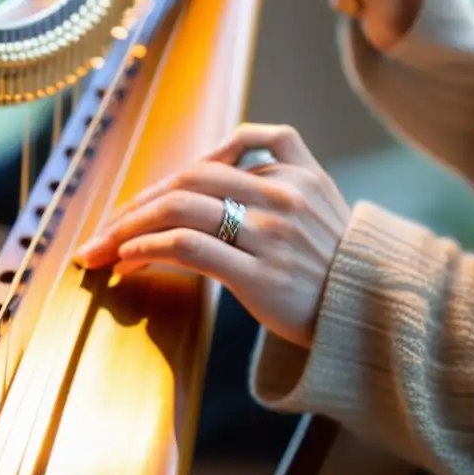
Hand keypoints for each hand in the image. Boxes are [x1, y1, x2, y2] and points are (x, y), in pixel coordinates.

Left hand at [74, 124, 351, 348]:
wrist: (369, 314)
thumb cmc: (330, 261)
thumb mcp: (318, 194)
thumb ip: (276, 161)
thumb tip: (210, 159)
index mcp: (293, 171)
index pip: (208, 164)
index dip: (162, 186)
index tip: (132, 210)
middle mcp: (282, 195)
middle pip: (187, 181)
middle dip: (137, 205)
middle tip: (104, 231)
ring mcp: (271, 234)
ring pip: (181, 209)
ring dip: (130, 227)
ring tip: (104, 249)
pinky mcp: (260, 275)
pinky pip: (188, 247)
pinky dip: (147, 249)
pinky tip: (128, 260)